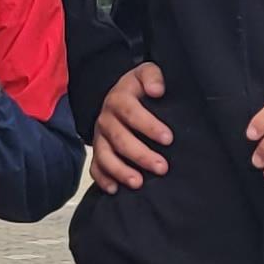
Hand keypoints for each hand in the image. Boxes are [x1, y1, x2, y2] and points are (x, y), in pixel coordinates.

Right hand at [92, 60, 172, 190]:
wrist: (119, 96)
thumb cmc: (139, 88)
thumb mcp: (146, 73)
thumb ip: (152, 76)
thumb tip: (157, 90)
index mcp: (119, 99)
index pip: (131, 112)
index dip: (148, 125)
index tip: (168, 138)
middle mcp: (106, 119)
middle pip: (119, 139)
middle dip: (140, 155)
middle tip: (162, 167)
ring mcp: (100, 137)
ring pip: (105, 156)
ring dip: (121, 171)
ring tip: (138, 183)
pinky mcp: (98, 152)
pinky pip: (95, 167)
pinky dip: (103, 179)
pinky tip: (115, 190)